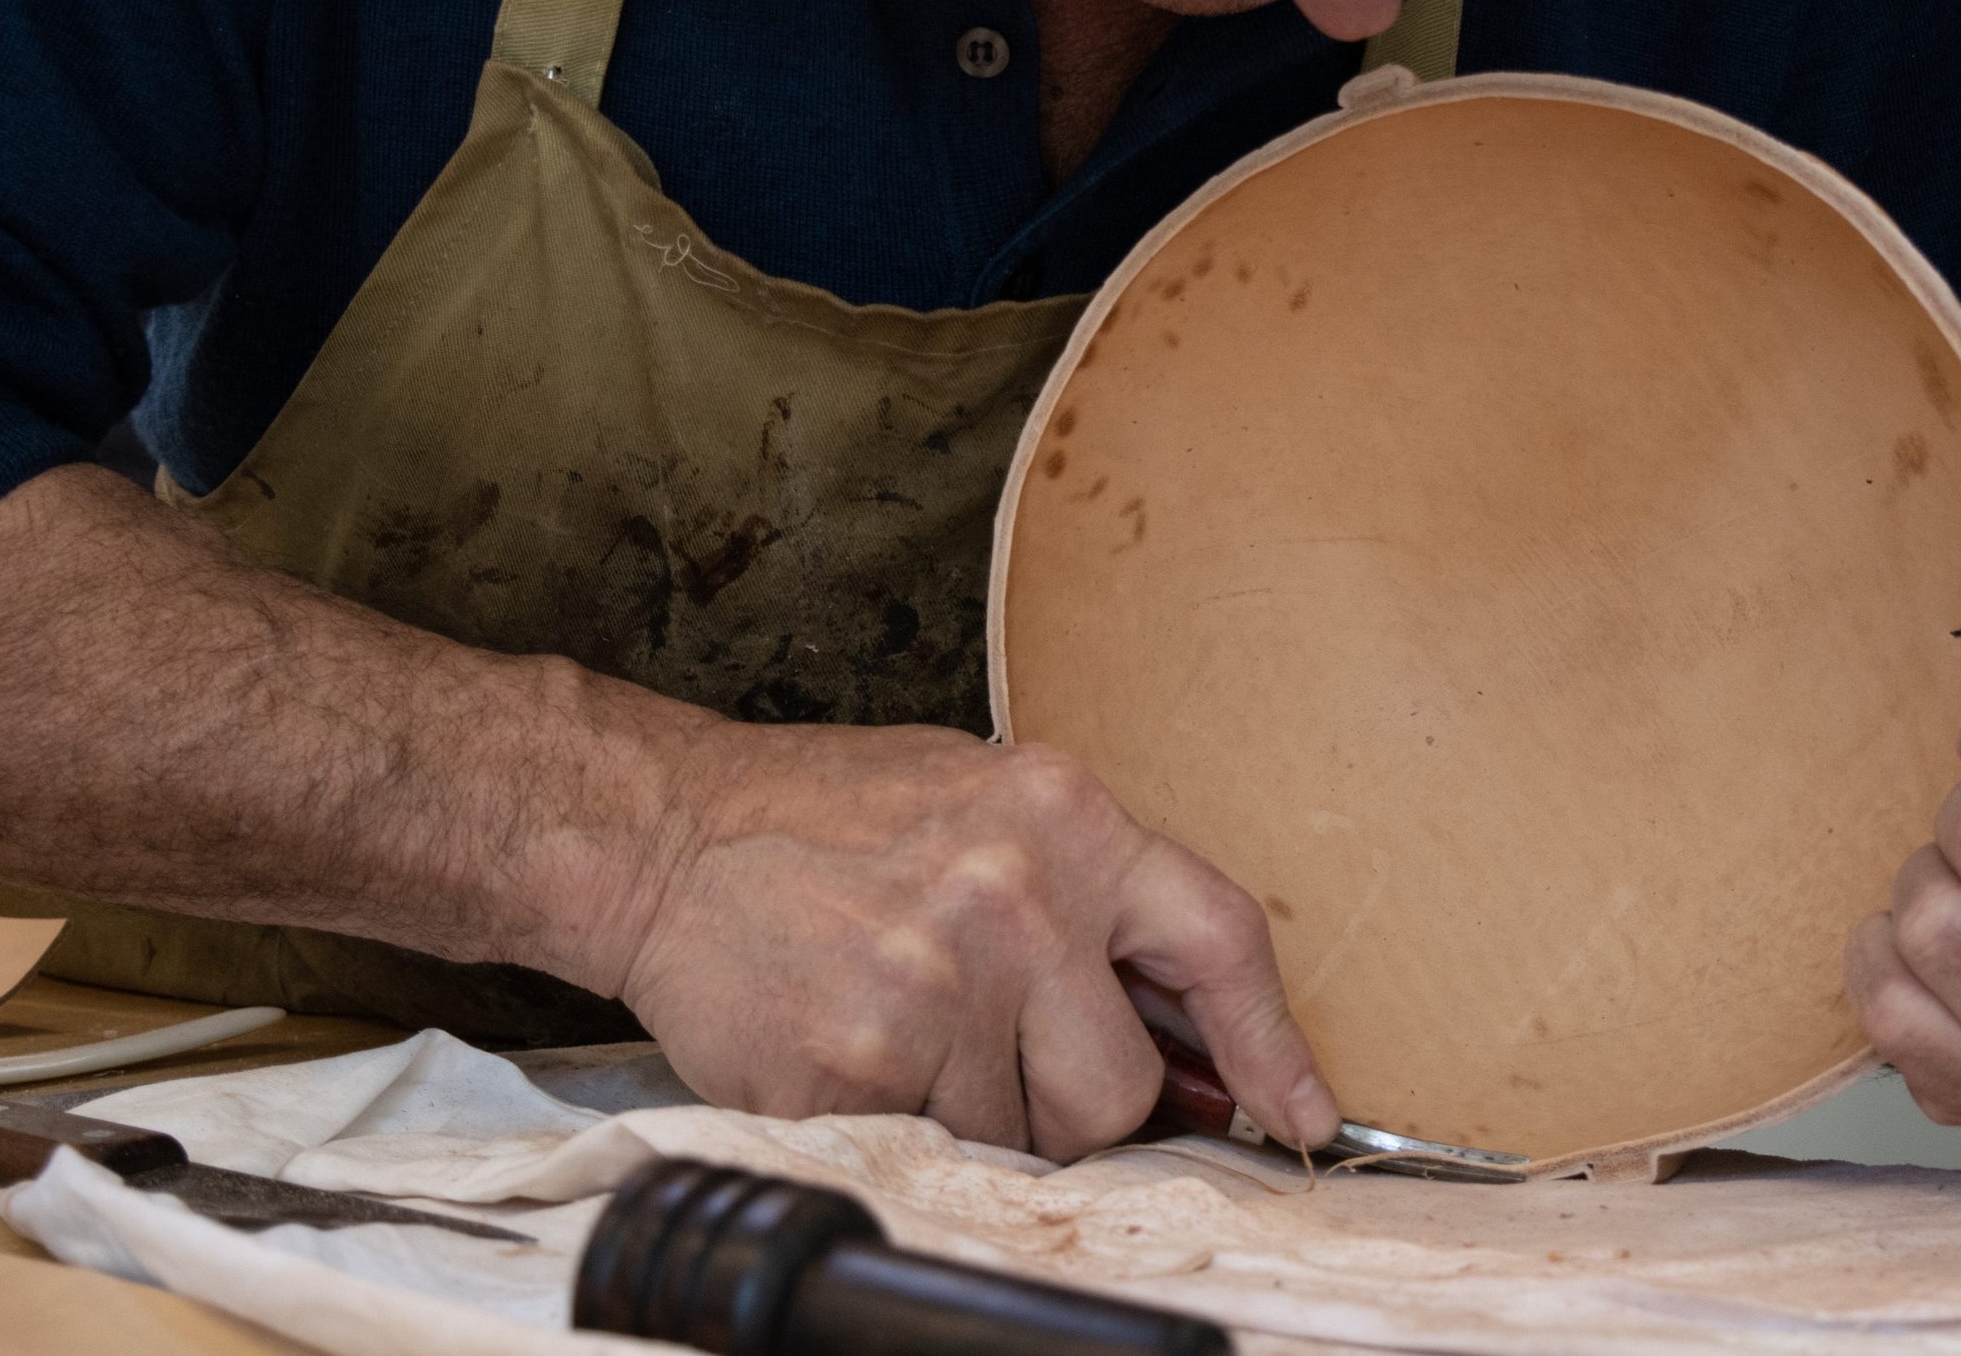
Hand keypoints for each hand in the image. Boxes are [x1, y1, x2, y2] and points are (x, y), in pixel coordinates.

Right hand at [604, 722, 1338, 1161]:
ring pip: (1025, 1139)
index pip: (1220, 938)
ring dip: (979, 1117)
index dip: (1271, 1043)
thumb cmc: (825, 817)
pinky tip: (855, 1051)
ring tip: (905, 1026)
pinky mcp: (861, 1066)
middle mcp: (1017, 896)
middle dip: (1076, 1105)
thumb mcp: (987, 808)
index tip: (1298, 1115)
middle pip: (1120, 1087)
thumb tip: (1186, 1040)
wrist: (663, 832)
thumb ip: (1088, 901)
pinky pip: (935, 1152)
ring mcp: (937, 986)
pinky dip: (903, 1126)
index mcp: (1065, 816)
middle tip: (1000, 1054)